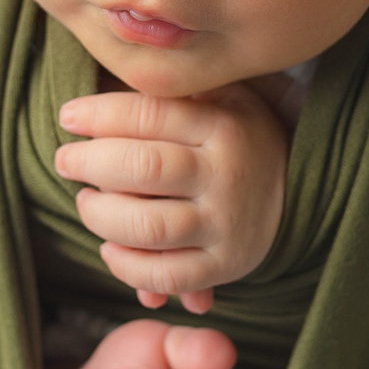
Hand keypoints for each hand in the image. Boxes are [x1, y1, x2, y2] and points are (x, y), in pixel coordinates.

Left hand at [53, 84, 287, 312]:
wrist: (303, 190)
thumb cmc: (237, 137)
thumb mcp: (219, 98)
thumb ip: (167, 93)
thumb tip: (96, 104)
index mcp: (223, 125)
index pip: (147, 114)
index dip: (97, 114)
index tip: (67, 117)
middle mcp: (227, 174)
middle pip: (141, 169)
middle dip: (88, 163)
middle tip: (66, 161)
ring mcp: (226, 224)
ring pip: (146, 226)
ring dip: (100, 215)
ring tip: (87, 203)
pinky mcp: (224, 266)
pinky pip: (164, 275)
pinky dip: (125, 266)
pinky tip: (110, 247)